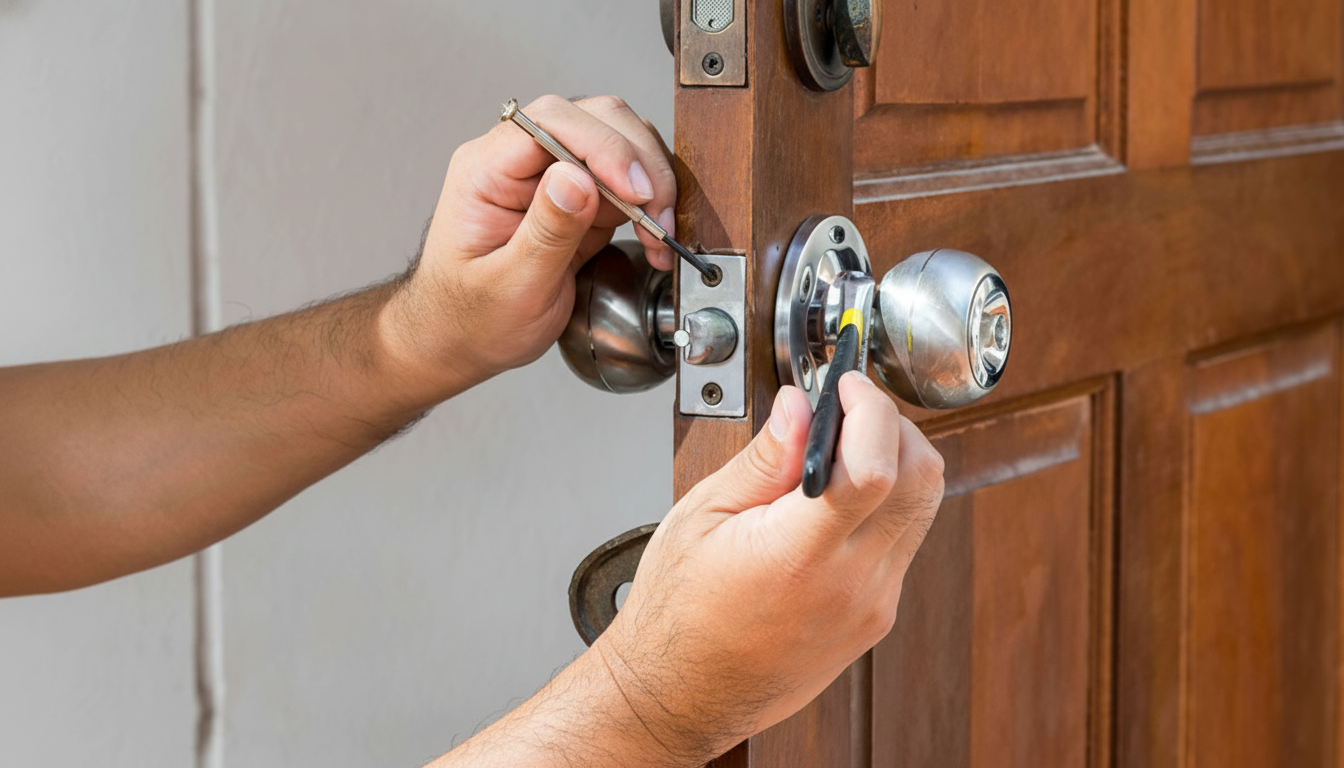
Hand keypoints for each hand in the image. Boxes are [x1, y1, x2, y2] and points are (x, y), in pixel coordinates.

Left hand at [384, 95, 677, 391]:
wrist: (465, 339)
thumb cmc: (472, 317)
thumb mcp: (508, 286)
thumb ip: (545, 232)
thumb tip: (577, 179)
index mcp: (485, 171)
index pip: (552, 122)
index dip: (603, 146)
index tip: (635, 191)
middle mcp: (519, 161)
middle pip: (594, 119)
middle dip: (637, 164)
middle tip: (656, 219)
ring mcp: (552, 175)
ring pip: (619, 142)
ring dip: (650, 182)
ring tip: (658, 233)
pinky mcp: (579, 197)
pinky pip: (625, 180)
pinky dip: (650, 204)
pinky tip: (654, 237)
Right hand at [593, 374, 945, 762]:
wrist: (683, 695)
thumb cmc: (677, 615)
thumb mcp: (701, 518)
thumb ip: (762, 459)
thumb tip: (801, 406)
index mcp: (798, 556)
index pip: (876, 467)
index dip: (870, 409)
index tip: (845, 384)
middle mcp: (850, 584)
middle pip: (921, 479)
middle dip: (892, 423)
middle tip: (847, 407)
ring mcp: (872, 605)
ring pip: (925, 508)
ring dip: (897, 460)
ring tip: (840, 449)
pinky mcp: (877, 617)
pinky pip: (905, 542)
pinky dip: (888, 502)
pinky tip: (839, 498)